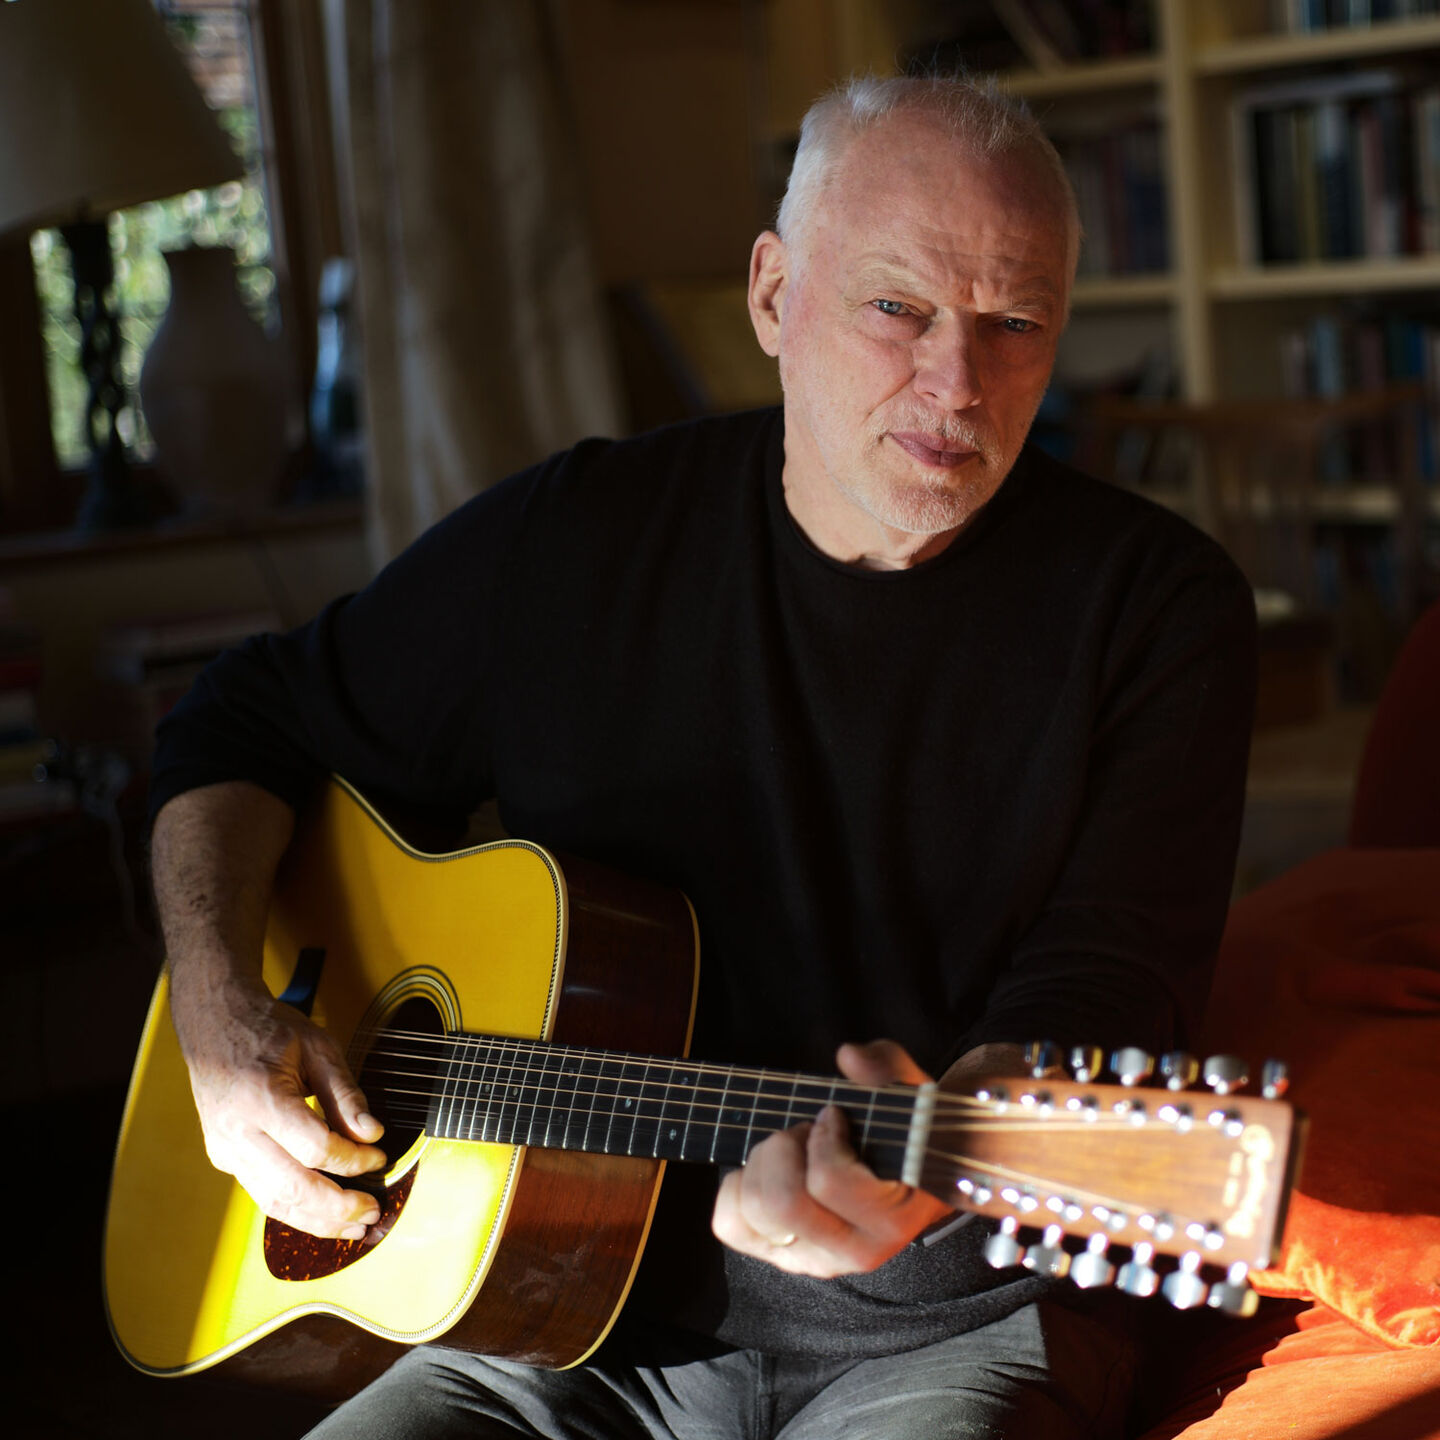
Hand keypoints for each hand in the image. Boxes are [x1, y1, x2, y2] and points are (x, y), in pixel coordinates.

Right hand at [172, 969, 387, 1239]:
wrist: (215, 1024)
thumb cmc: (269, 1030)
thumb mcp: (318, 1047)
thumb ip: (346, 1093)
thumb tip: (372, 1134)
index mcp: (261, 1098)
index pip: (315, 1147)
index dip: (352, 1160)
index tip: (379, 1158)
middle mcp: (237, 1131)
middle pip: (292, 1187)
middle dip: (337, 1207)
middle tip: (372, 1212)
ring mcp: (226, 1148)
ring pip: (273, 1202)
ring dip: (317, 1222)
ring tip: (354, 1227)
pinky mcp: (224, 1158)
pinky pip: (262, 1193)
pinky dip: (294, 1210)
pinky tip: (322, 1215)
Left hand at [710, 1039, 949, 1276]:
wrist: (909, 1179)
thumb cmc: (905, 1136)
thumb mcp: (908, 1094)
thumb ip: (887, 1067)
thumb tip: (849, 1058)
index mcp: (891, 1219)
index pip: (828, 1181)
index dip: (822, 1136)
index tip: (834, 1117)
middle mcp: (852, 1251)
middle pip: (781, 1203)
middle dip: (785, 1148)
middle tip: (807, 1133)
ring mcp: (813, 1259)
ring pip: (752, 1211)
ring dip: (764, 1163)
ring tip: (794, 1151)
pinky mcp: (780, 1255)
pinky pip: (729, 1224)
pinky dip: (737, 1187)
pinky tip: (770, 1171)